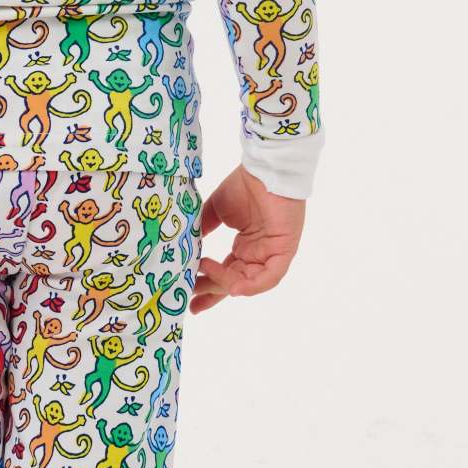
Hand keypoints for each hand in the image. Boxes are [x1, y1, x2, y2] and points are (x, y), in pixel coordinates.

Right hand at [190, 164, 305, 313]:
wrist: (264, 168)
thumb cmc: (245, 185)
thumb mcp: (217, 210)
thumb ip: (203, 228)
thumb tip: (183, 245)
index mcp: (246, 247)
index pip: (227, 275)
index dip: (208, 288)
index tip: (189, 300)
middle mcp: (258, 254)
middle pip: (235, 283)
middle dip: (212, 290)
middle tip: (189, 293)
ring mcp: (272, 254)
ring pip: (249, 282)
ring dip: (225, 284)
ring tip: (203, 278)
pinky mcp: (284, 250)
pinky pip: (270, 277)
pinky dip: (252, 286)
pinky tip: (233, 289)